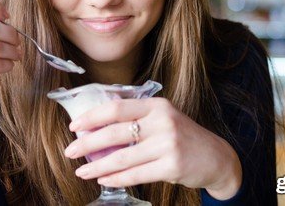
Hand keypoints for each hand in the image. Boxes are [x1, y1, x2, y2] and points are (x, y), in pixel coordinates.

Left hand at [64, 97, 241, 199]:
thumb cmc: (182, 136)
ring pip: (122, 157)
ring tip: (82, 171)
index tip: (74, 126)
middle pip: (115, 132)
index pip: (117, 107)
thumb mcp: (163, 118)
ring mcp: (168, 144)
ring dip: (97, 166)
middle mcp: (162, 121)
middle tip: (69, 151)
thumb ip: (136, 117)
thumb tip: (97, 124)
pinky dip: (116, 178)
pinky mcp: (172, 166)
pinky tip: (104, 180)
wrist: (215, 156)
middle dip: (87, 143)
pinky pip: (136, 174)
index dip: (92, 116)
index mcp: (157, 105)